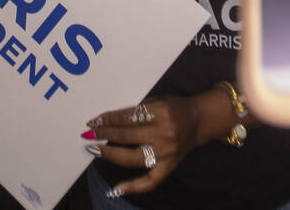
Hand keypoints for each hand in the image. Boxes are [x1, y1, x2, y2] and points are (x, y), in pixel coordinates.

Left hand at [85, 96, 200, 197]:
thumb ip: (138, 111)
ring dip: (111, 155)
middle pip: (127, 136)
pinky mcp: (170, 166)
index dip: (108, 119)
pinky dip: (134, 186)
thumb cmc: (175, 107)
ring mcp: (167, 152)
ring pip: (133, 158)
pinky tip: (117, 188)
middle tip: (89, 133)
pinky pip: (150, 181)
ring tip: (95, 150)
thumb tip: (108, 122)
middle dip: (105, 134)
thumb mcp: (158, 101)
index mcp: (161, 112)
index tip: (95, 121)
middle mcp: (164, 133)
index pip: (127, 117)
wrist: (200, 120)